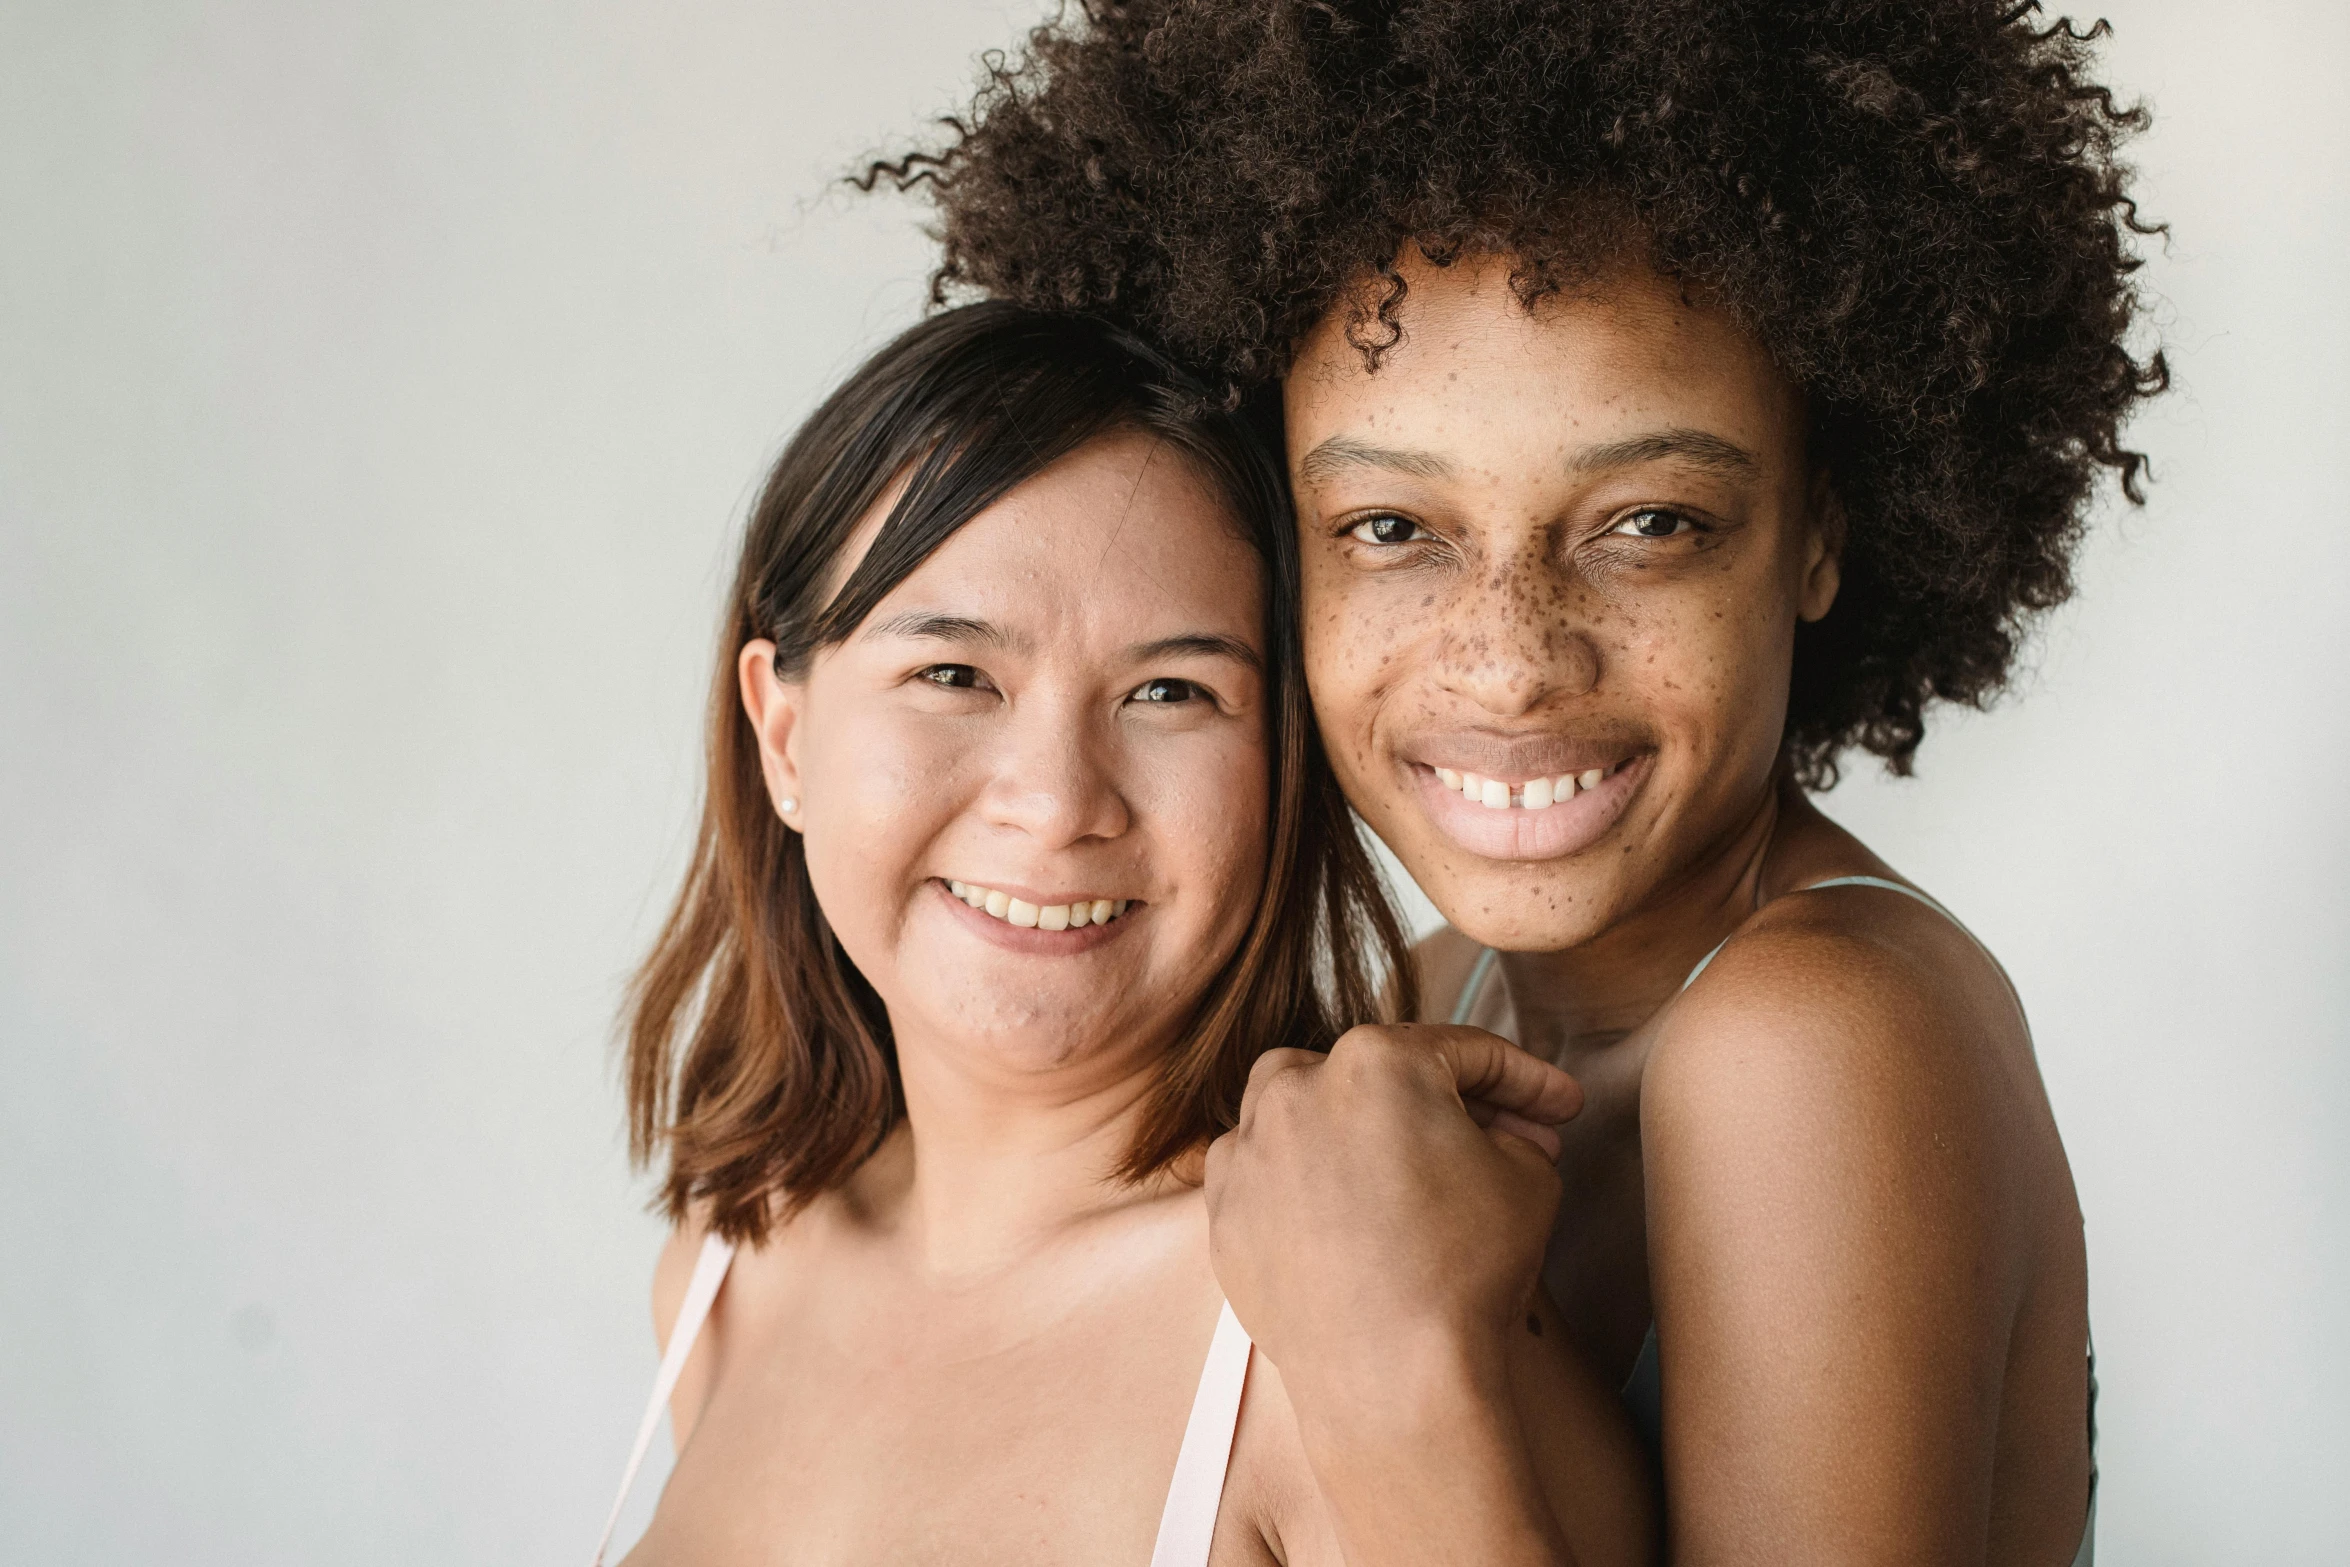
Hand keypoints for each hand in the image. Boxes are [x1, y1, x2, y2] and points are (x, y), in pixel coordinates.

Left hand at [1202, 1023, 1582, 1398]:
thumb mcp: (1529, 1180)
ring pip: (1306, 1107)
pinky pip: (1267, 1173)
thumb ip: (1515, 1135)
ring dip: (1357, 1122)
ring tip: (1404, 1158)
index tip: (1556, 1106)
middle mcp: (1296, 1088)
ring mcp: (1249, 1150)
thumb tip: (1506, 1136)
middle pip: (1382, 1073)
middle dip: (1447, 1102)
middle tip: (1501, 1139)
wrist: (1391, 1375)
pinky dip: (1301, 1178)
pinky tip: (1341, 1209)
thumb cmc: (1461, 1272)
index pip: (1467, 1053)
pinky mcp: (1224, 1212)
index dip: (1527, 1079)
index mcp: (1377, 1060)